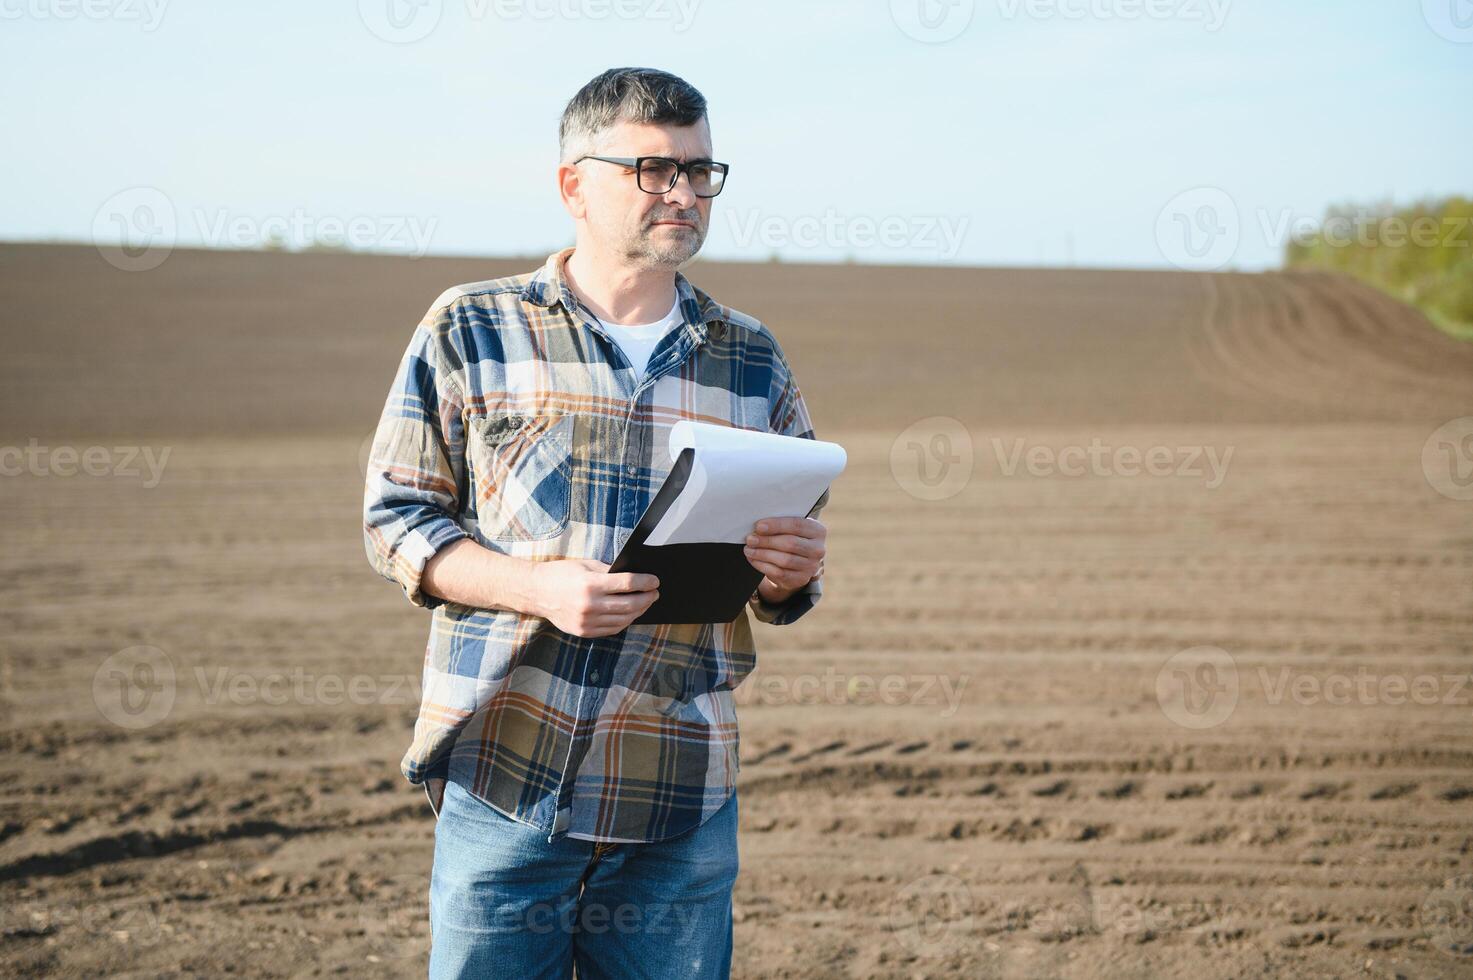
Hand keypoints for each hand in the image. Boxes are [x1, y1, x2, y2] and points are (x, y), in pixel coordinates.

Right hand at [528, 558, 659, 637]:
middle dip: (647, 598)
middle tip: (654, 593)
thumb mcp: (586, 565)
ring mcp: (586, 621)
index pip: (628, 583)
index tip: (655, 581)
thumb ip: (609, 571)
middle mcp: (589, 605)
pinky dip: (625, 622)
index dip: (645, 582)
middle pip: (630, 604)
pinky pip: (612, 629)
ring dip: (639, 611)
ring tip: (645, 603)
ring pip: (623, 619)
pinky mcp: (584, 632)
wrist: (536, 592)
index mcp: (590, 584)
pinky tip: (630, 614)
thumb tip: (633, 577)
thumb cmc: (560, 574)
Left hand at [744, 517, 825, 601]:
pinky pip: (779, 572)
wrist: (797, 563)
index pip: (797, 525)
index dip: (777, 525)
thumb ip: (780, 525)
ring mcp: (811, 566)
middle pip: (790, 543)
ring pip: (784, 560)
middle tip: (750, 539)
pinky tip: (754, 559)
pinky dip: (763, 565)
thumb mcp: (791, 529)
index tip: (759, 526)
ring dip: (762, 554)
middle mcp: (818, 549)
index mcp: (818, 531)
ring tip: (749, 549)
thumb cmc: (791, 539)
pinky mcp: (800, 579)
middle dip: (767, 541)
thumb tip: (758, 527)